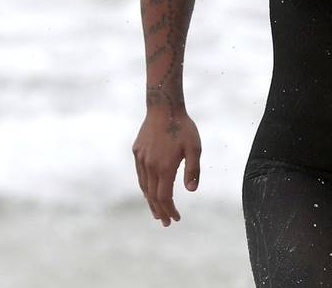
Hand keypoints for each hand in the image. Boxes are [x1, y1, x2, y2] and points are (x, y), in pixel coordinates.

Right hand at [132, 111, 200, 226]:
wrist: (163, 107)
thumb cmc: (183, 127)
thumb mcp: (194, 148)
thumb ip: (193, 170)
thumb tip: (191, 190)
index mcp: (165, 167)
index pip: (164, 196)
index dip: (170, 209)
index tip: (176, 218)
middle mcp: (150, 165)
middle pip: (152, 195)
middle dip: (160, 211)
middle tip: (166, 222)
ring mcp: (141, 159)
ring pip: (144, 186)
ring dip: (150, 202)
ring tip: (157, 212)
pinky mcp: (137, 152)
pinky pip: (140, 174)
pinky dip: (145, 187)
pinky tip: (149, 190)